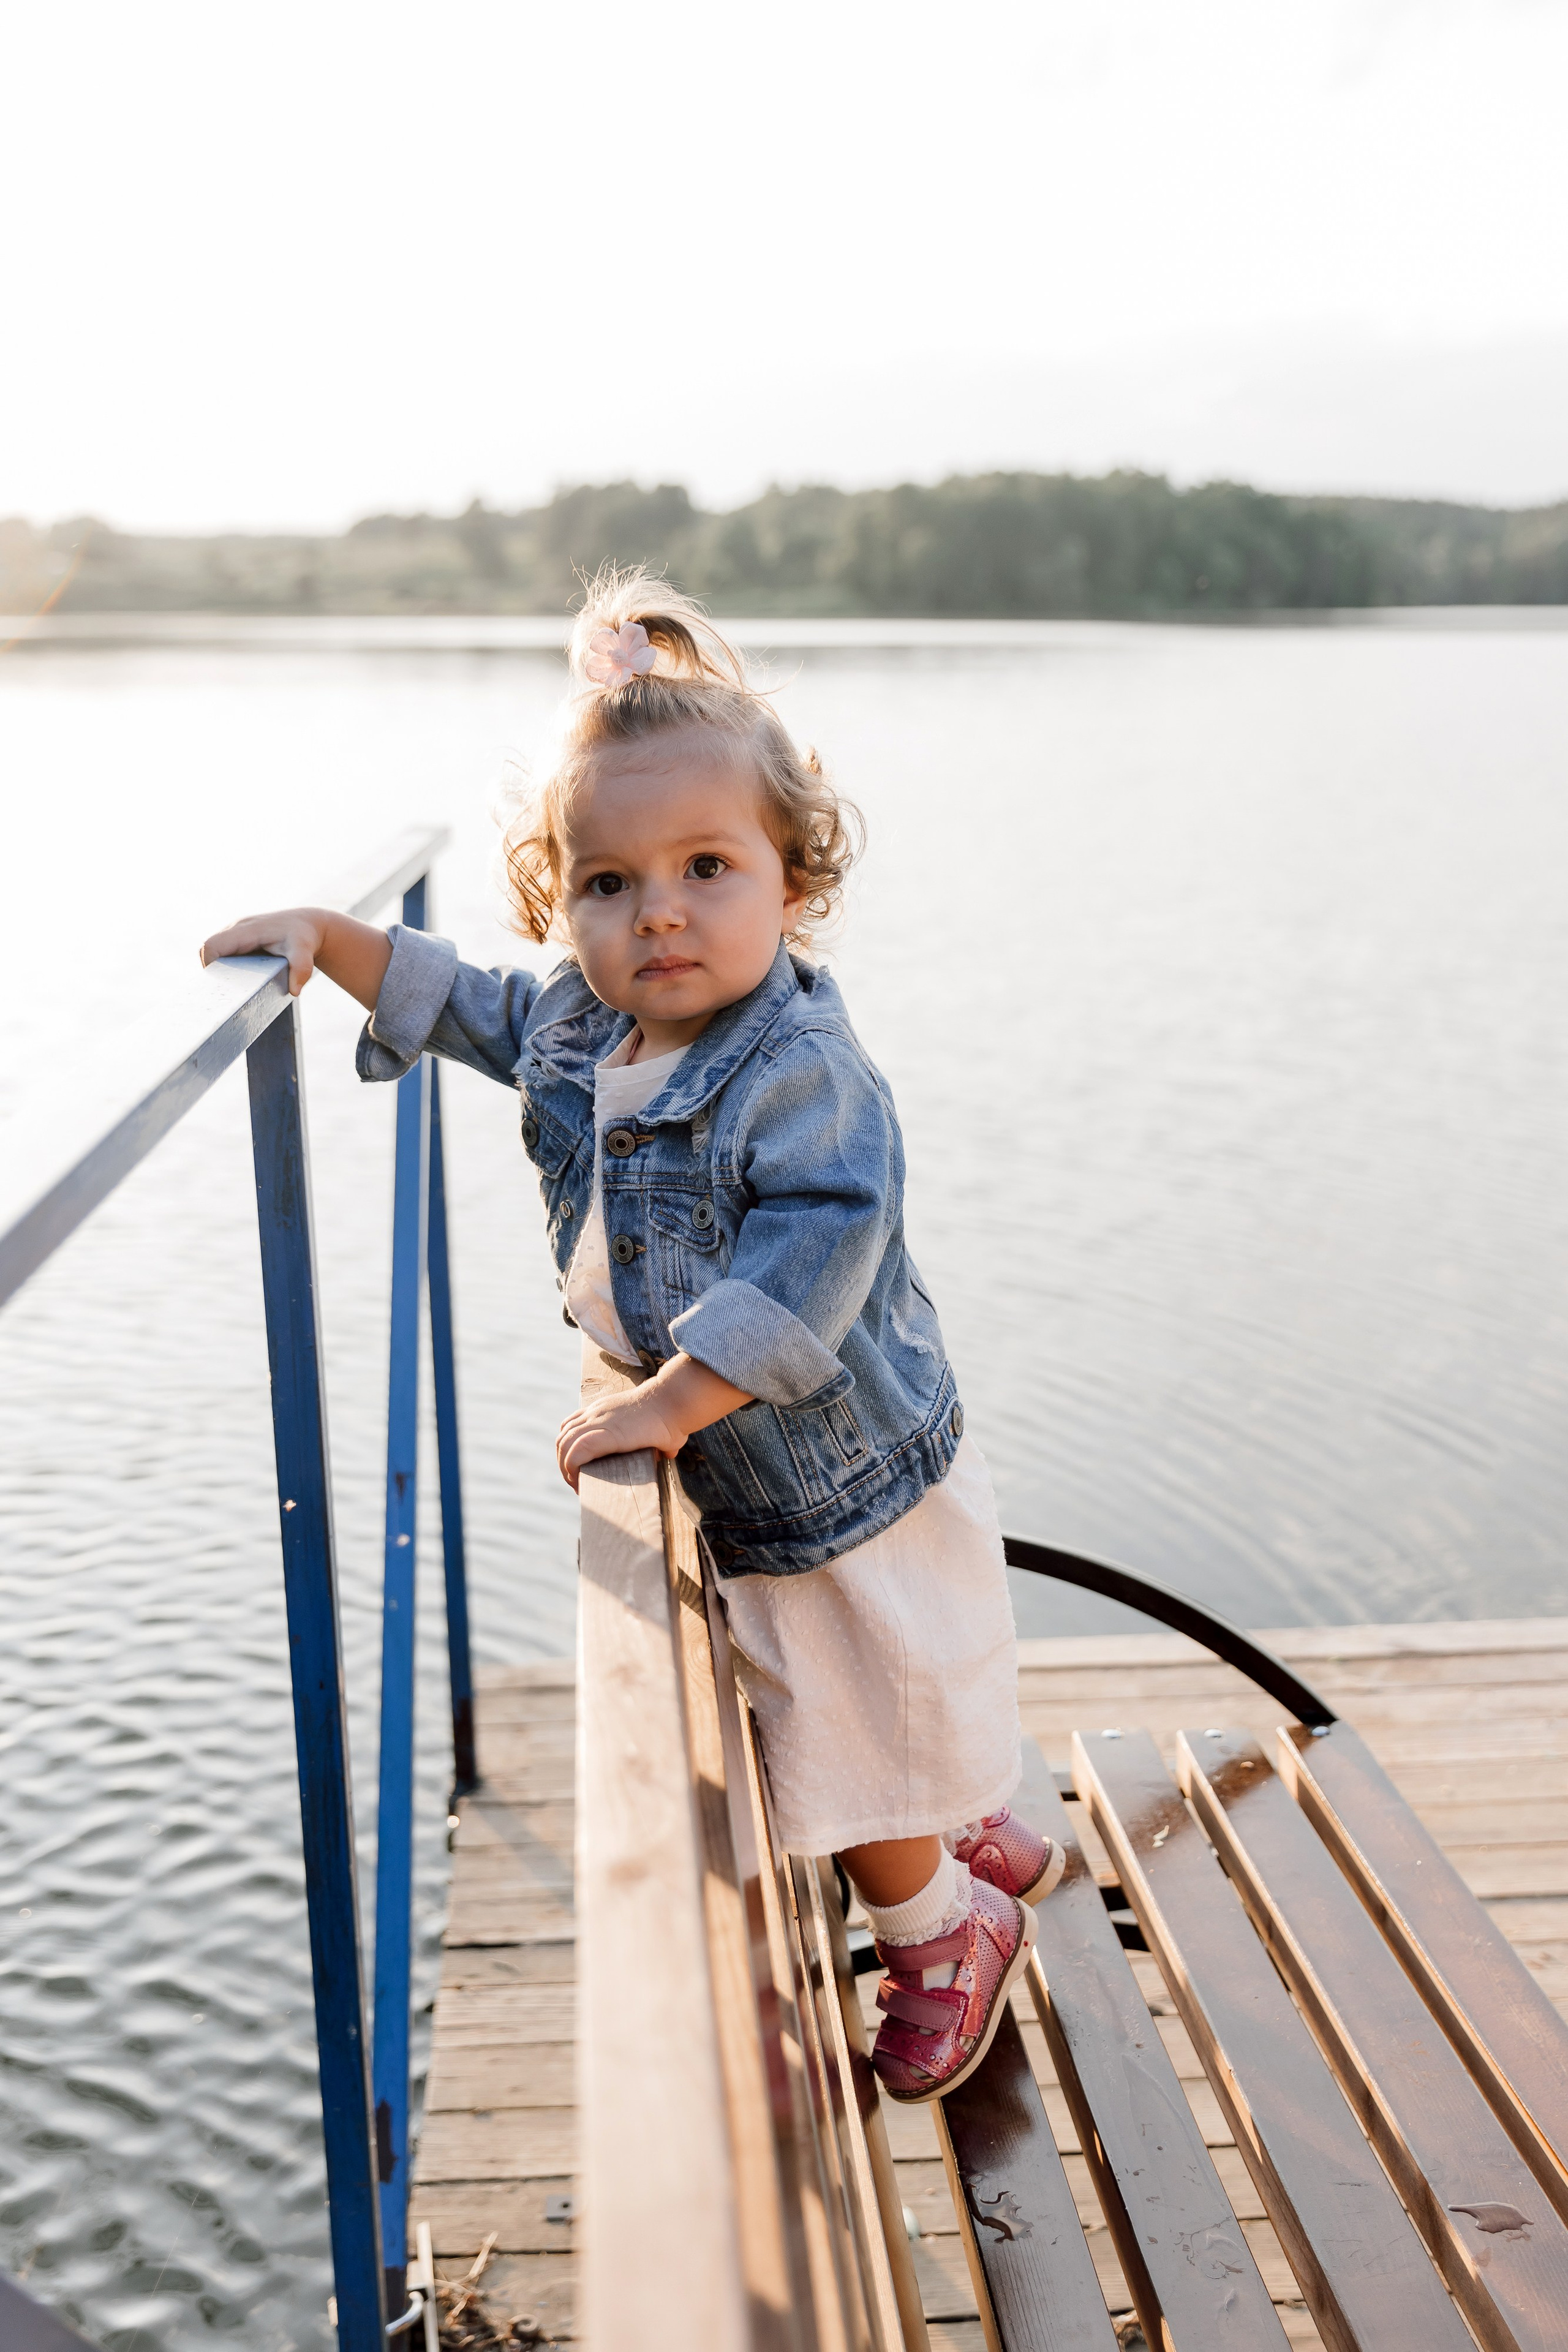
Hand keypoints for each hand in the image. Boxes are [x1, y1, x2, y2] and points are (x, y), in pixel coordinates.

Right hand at [201, 907, 328, 996]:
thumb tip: (294, 991)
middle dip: (214, 971)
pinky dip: (225, 965)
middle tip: (228, 991)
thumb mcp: (304, 951)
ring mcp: (236, 932)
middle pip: (208, 950)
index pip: (211, 946)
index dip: (210, 966)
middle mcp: (236, 928)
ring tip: (234, 987)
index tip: (221, 985)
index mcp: (245, 930)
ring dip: (219, 968)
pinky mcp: (238, 938)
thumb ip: (301, 968)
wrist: (307, 925)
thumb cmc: (303, 937)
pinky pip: (222, 951)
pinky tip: (239, 979)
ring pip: (214, 951)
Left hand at [556, 1353, 752, 1490]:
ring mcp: (599, 1422)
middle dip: (563, 1462)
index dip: (568, 1448)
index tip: (577, 1467)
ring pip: (565, 1445)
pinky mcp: (607, 1435)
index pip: (571, 1425)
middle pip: (563, 1438)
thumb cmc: (671, 1415)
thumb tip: (668, 1452)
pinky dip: (572, 1468)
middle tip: (575, 1481)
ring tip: (577, 1485)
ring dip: (565, 1468)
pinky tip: (580, 1482)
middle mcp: (596, 1413)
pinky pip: (577, 1451)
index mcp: (604, 1410)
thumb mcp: (652, 1423)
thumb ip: (654, 1437)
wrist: (674, 1403)